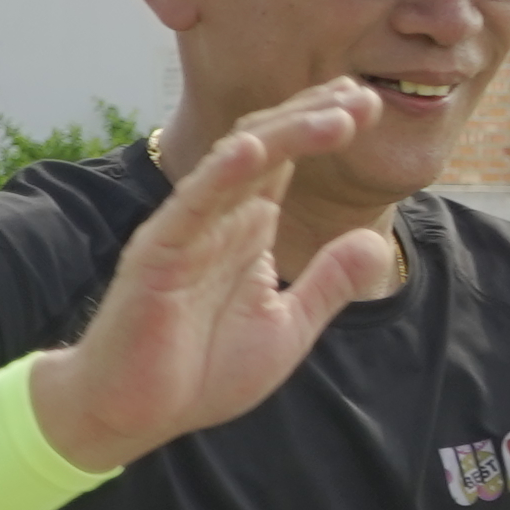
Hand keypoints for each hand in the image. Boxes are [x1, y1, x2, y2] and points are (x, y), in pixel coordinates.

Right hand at [30, 82, 394, 472]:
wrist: (132, 413)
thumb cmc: (200, 371)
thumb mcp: (285, 328)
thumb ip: (328, 284)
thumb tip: (378, 243)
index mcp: (247, 228)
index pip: (286, 159)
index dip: (323, 126)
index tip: (369, 106)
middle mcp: (218, 216)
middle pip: (267, 144)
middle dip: (315, 116)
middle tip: (363, 96)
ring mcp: (187, 229)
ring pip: (238, 163)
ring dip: (287, 135)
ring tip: (336, 115)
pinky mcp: (159, 253)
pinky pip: (191, 204)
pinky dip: (220, 174)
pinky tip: (253, 150)